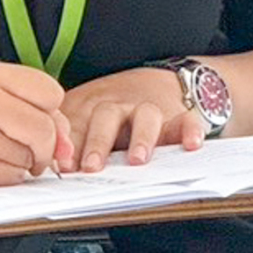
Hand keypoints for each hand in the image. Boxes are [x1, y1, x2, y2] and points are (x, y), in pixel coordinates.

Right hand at [0, 58, 74, 186]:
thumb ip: (31, 106)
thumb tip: (66, 144)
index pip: (49, 92)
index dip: (50, 110)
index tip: (37, 115)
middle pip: (42, 129)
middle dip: (45, 145)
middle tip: (31, 147)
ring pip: (26, 158)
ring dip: (21, 162)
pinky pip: (8, 178)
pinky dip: (6, 175)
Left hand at [60, 66, 206, 171]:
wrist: (152, 80)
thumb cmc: (108, 112)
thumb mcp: (82, 121)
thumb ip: (72, 143)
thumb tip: (60, 171)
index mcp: (89, 107)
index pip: (76, 126)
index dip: (68, 147)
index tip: (63, 167)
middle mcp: (118, 106)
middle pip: (106, 117)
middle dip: (97, 142)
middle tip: (91, 166)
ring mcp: (148, 110)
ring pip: (145, 116)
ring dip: (141, 138)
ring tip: (137, 160)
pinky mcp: (177, 116)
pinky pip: (187, 120)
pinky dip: (190, 131)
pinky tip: (191, 145)